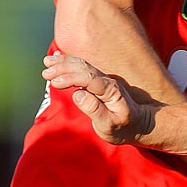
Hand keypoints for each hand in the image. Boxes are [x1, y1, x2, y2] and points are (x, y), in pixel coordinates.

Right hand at [42, 52, 157, 143]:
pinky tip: (58, 57)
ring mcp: (103, 80)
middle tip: (45, 72)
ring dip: (64, 63)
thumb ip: (94, 110)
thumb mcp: (110, 126)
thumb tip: (78, 94)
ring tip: (47, 62)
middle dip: (63, 68)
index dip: (70, 78)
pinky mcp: (99, 82)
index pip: (88, 78)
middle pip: (83, 68)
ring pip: (82, 66)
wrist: (140, 124)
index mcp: (110, 90)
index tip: (54, 82)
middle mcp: (107, 81)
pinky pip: (82, 68)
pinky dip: (70, 62)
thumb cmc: (124, 129)